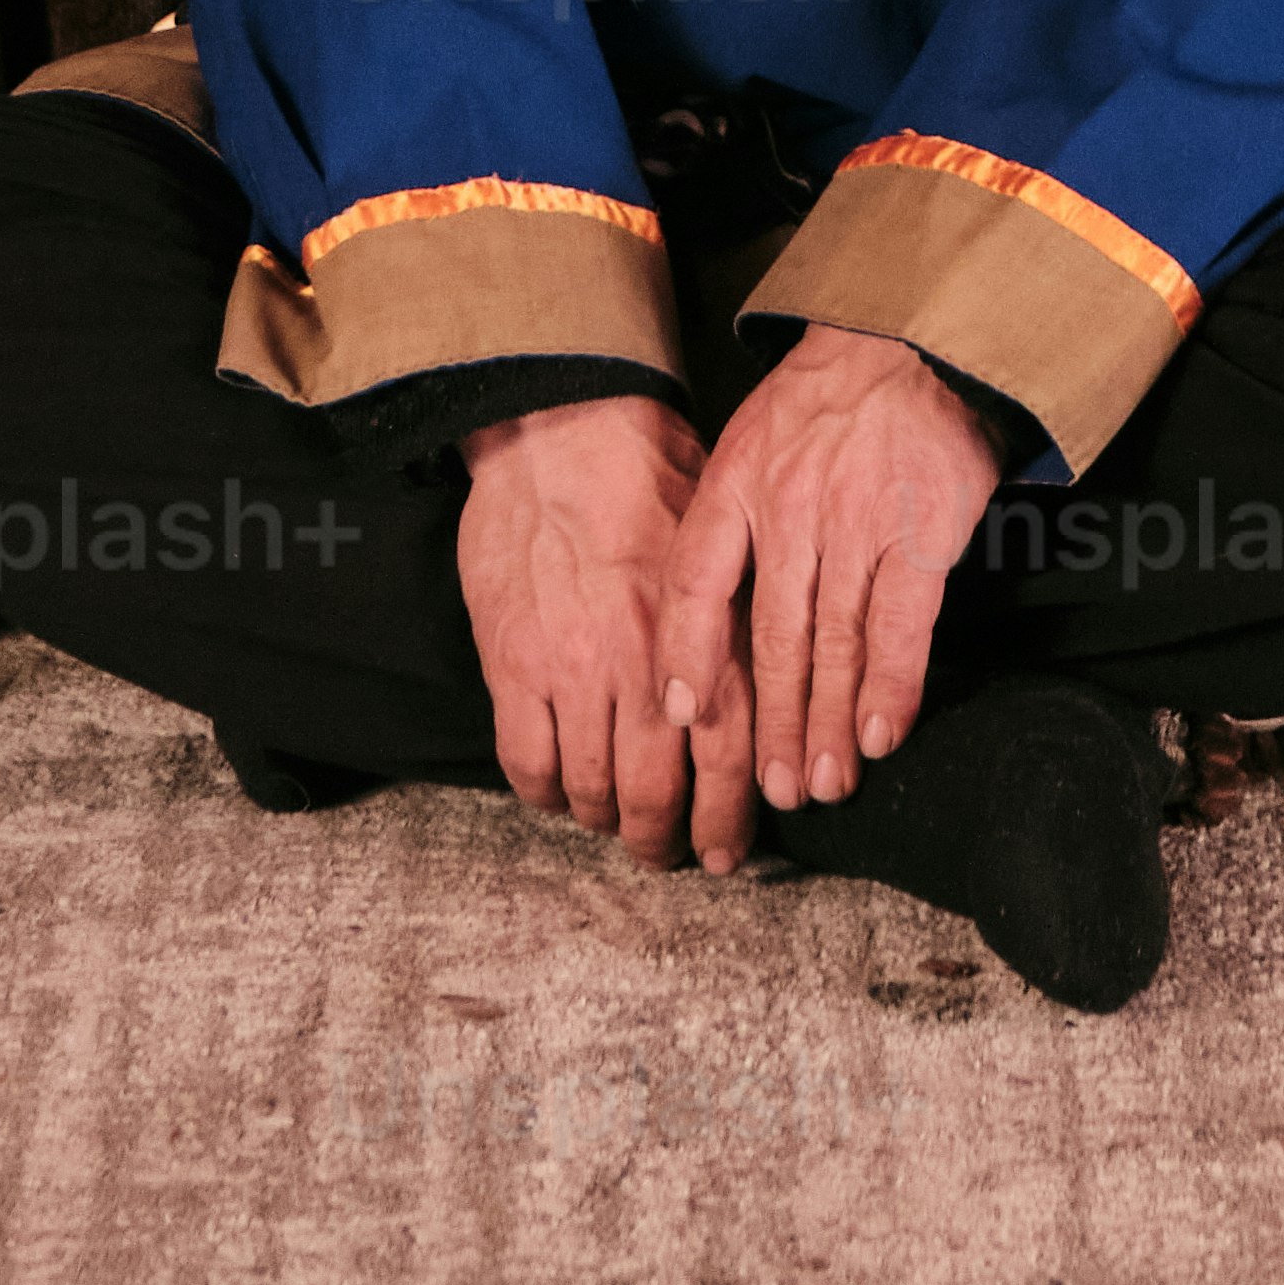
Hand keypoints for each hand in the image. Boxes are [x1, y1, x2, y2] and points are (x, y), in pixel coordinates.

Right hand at [457, 381, 734, 863]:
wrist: (561, 429)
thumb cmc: (649, 475)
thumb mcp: (721, 542)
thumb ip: (736, 620)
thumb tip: (769, 692)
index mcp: (705, 633)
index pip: (728, 756)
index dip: (729, 818)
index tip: (730, 850)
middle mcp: (644, 663)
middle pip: (657, 792)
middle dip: (667, 840)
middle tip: (670, 855)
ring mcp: (574, 670)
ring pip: (592, 790)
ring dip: (607, 823)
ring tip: (616, 827)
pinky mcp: (514, 666)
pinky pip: (529, 764)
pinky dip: (546, 795)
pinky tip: (559, 793)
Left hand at [657, 323, 1005, 811]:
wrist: (909, 337)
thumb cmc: (823, 402)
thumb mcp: (750, 442)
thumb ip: (726, 525)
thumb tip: (700, 629)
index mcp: (737, 482)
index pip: (695, 584)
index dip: (688, 657)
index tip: (686, 720)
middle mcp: (790, 508)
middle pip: (773, 639)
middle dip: (772, 725)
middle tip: (774, 791)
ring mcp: (857, 521)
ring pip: (834, 645)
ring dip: (827, 725)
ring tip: (821, 784)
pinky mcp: (921, 530)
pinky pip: (900, 624)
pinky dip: (889, 687)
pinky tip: (878, 736)